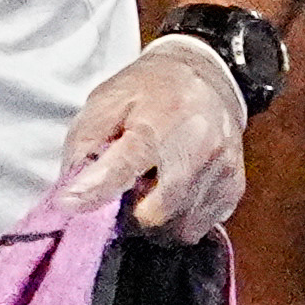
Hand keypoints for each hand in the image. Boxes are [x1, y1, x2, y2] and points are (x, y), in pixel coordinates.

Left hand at [56, 31, 253, 237]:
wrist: (207, 75)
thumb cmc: (149, 91)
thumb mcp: (106, 101)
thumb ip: (85, 144)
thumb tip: (72, 191)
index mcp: (158, 124)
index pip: (123, 169)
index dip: (93, 193)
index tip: (69, 205)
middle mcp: (198, 151)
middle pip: (156, 215)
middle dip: (130, 215)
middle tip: (122, 195)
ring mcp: (222, 172)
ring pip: (179, 229)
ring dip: (156, 221)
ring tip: (148, 190)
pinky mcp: (235, 189)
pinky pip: (200, 226)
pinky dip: (179, 219)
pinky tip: (171, 193)